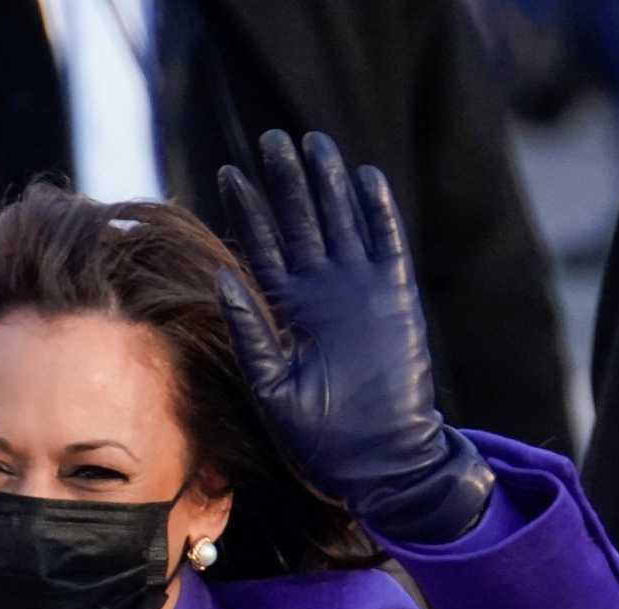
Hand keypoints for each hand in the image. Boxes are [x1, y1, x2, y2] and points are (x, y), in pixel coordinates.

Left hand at [216, 130, 493, 542]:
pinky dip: (378, 212)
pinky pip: (387, 243)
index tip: (230, 173)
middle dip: (287, 180)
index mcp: (288, 310)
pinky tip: (365, 177)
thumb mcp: (271, 384)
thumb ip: (250, 331)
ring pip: (343, 222)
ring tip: (313, 143)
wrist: (377, 459)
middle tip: (270, 139)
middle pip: (302, 221)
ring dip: (329, 183)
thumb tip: (222, 276)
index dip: (249, 209)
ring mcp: (360, 290)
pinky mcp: (396, 297)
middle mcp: (322, 292)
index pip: (264, 246)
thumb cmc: (319, 436)